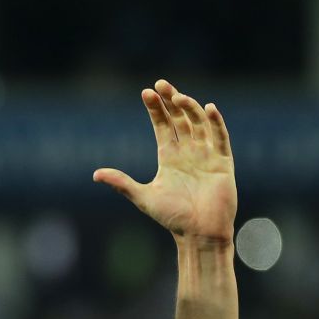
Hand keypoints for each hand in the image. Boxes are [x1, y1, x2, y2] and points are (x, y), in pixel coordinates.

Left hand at [93, 80, 235, 243]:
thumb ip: (121, 183)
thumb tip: (95, 174)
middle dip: (171, 101)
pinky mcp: (223, 164)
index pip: (163, 127)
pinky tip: (208, 109)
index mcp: (169, 159)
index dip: (156, 110)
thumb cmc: (172, 218)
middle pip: (180, 120)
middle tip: (160, 84)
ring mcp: (207, 157)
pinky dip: (216, 124)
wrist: (198, 235)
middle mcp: (188, 154)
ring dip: (190, 108)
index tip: (146, 92)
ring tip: (178, 95)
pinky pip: (221, 139)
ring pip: (199, 125)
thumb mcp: (142, 197)